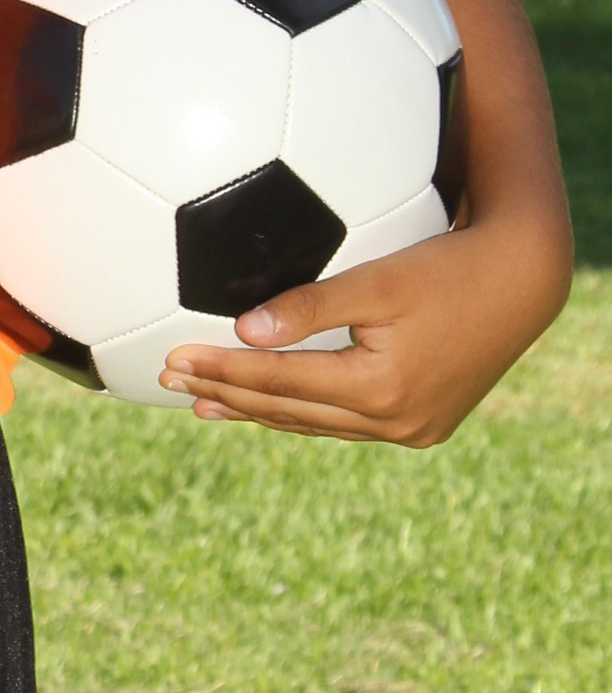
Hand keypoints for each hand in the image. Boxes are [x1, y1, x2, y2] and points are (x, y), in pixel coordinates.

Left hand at [161, 0, 570, 442]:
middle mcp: (394, 421)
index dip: (221, 370)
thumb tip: (243, 328)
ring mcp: (409, 429)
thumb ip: (311, 303)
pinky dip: (302, 410)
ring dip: (258, 410)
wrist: (524, 282)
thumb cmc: (449, 264)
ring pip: (314, 422)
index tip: (170, 360)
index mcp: (380, 388)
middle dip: (226, 394)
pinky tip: (272, 402)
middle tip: (168, 381)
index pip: (278, 382)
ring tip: (205, 402)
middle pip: (289, 410)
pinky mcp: (421, 423)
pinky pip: (344, 421)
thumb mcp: (379, 278)